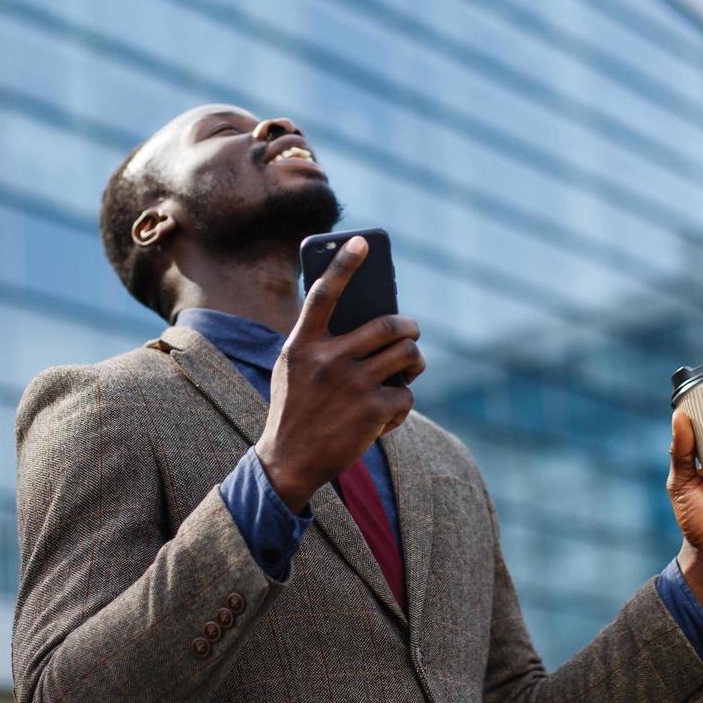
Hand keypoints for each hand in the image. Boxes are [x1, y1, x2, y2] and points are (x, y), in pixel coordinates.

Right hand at [255, 236, 425, 511]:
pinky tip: (388, 415)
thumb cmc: (294, 409)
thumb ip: (319, 343)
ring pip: (406, 355)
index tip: (363, 241)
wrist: (288, 461)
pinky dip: (402, 404)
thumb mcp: (292, 369)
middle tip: (411, 332)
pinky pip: (406, 394)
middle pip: (388, 325)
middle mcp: (328, 360)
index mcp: (302, 345)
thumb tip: (368, 318)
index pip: (324, 294)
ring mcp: (352, 385)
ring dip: (415, 360)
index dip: (344, 264)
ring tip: (410, 366)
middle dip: (409, 327)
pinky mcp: (373, 411)